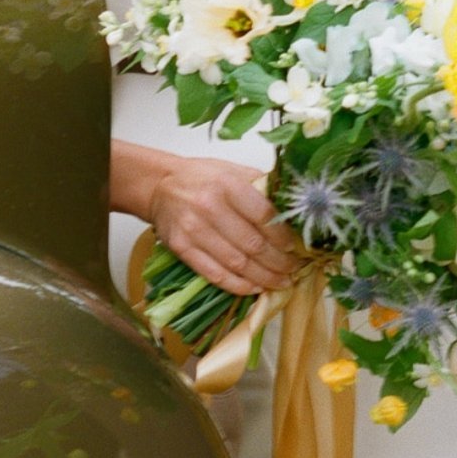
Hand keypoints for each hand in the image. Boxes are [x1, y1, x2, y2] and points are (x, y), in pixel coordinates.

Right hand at [148, 153, 299, 299]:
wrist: (159, 186)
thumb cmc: (201, 178)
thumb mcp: (232, 170)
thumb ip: (261, 186)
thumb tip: (293, 209)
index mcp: (227, 183)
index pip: (264, 216)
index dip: (283, 236)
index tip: (296, 247)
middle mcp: (209, 206)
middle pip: (253, 244)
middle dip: (279, 262)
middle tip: (294, 269)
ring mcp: (193, 230)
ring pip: (237, 263)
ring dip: (263, 278)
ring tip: (281, 282)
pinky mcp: (182, 248)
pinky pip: (215, 274)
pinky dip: (238, 285)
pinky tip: (255, 288)